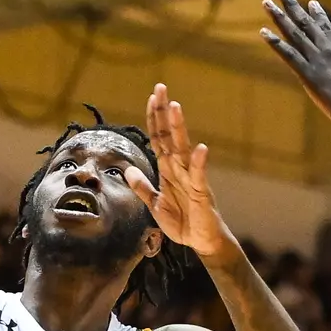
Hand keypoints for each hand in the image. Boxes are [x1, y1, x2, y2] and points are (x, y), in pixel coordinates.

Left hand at [128, 84, 229, 258]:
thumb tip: (128, 168)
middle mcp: (180, 169)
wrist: (201, 241)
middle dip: (164, 113)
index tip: (152, 97)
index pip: (158, 138)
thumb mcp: (155, 203)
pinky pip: (200, 176)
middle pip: (170, 136)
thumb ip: (142, 186)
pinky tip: (200, 148)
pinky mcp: (201, 193)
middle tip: (161, 88)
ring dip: (179, 129)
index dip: (154, 119)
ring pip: (183, 149)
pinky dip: (200, 163)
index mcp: (168, 170)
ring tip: (175, 107)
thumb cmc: (182, 221)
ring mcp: (191, 179)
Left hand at [261, 0, 330, 134]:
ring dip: (279, 17)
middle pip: (306, 23)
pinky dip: (275, 42)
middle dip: (292, 6)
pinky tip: (263, 32)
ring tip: (266, 3)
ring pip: (294, 33)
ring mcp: (317, 60)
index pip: (327, 27)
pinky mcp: (308, 74)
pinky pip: (288, 54)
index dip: (317, 14)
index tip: (310, 2)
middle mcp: (328, 50)